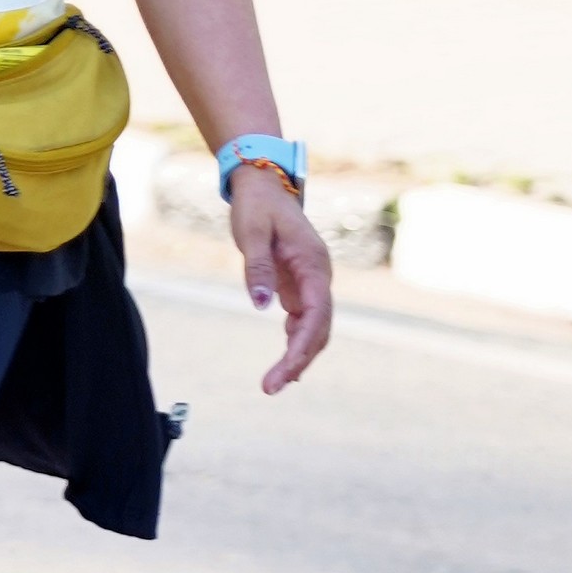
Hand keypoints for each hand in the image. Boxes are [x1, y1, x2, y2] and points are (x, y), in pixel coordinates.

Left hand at [230, 167, 332, 395]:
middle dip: (298, 360)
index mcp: (314, 264)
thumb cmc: (257, 205)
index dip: (302, 346)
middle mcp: (319, 276)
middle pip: (318, 328)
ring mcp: (311, 282)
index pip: (316, 314)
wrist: (263, 185)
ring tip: (274, 384)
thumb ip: (258, 268)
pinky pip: (303, 320)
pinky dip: (295, 343)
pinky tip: (284, 365)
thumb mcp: (252, 232)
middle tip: (270, 387)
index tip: (285, 371)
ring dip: (298, 356)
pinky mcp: (299, 285)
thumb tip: (261, 305)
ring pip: (313, 328)